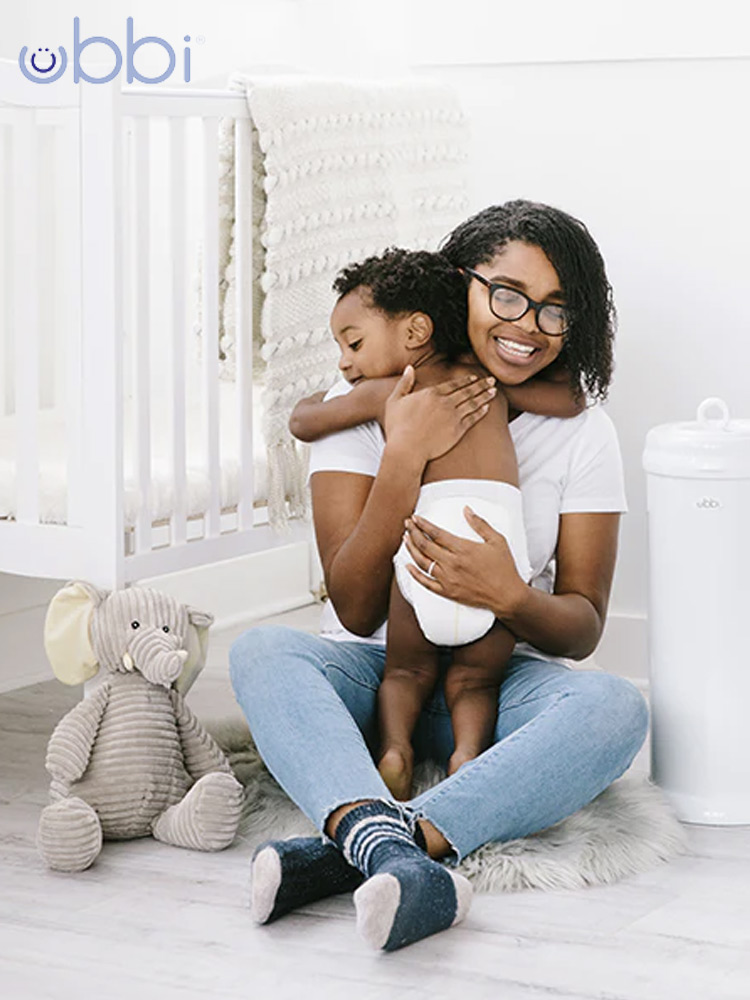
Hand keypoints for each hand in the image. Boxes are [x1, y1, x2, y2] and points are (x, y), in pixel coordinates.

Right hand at [384, 366, 495, 464]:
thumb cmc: (397, 427)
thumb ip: (404, 383)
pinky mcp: (457, 431)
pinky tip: (487, 407)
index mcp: (431, 394)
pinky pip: (473, 418)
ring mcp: (453, 416)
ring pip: (473, 403)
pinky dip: (481, 412)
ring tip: (493, 391)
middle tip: (491, 380)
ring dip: (484, 396)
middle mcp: (445, 402)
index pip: (453, 384)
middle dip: (481, 384)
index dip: (465, 380)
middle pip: (467, 391)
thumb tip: (409, 368)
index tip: (474, 378)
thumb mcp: (394, 401)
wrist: (406, 449)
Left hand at [403, 506, 527, 619]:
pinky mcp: (447, 592)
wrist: (506, 595)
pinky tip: (408, 565)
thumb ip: (480, 524)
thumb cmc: (503, 568)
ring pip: (422, 562)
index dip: (423, 524)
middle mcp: (452, 563)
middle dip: (414, 532)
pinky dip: (414, 574)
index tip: (415, 518)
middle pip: (425, 545)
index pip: (436, 533)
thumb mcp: (496, 540)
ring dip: (411, 549)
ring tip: (406, 539)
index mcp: (463, 549)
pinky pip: (425, 582)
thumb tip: (466, 509)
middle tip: (407, 524)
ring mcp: (448, 579)